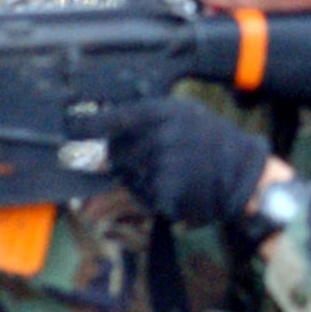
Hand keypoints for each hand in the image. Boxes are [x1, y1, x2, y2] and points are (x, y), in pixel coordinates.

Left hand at [74, 97, 273, 225]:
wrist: (242, 172)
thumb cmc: (210, 140)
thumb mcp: (181, 116)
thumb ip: (144, 123)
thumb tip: (100, 141)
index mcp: (160, 114)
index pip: (110, 120)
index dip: (84, 126)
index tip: (68, 128)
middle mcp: (157, 139)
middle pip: (114, 154)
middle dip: (123, 159)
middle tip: (154, 157)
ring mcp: (160, 169)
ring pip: (128, 178)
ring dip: (141, 179)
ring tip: (174, 170)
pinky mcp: (164, 195)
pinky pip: (143, 198)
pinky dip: (154, 196)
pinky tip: (178, 185)